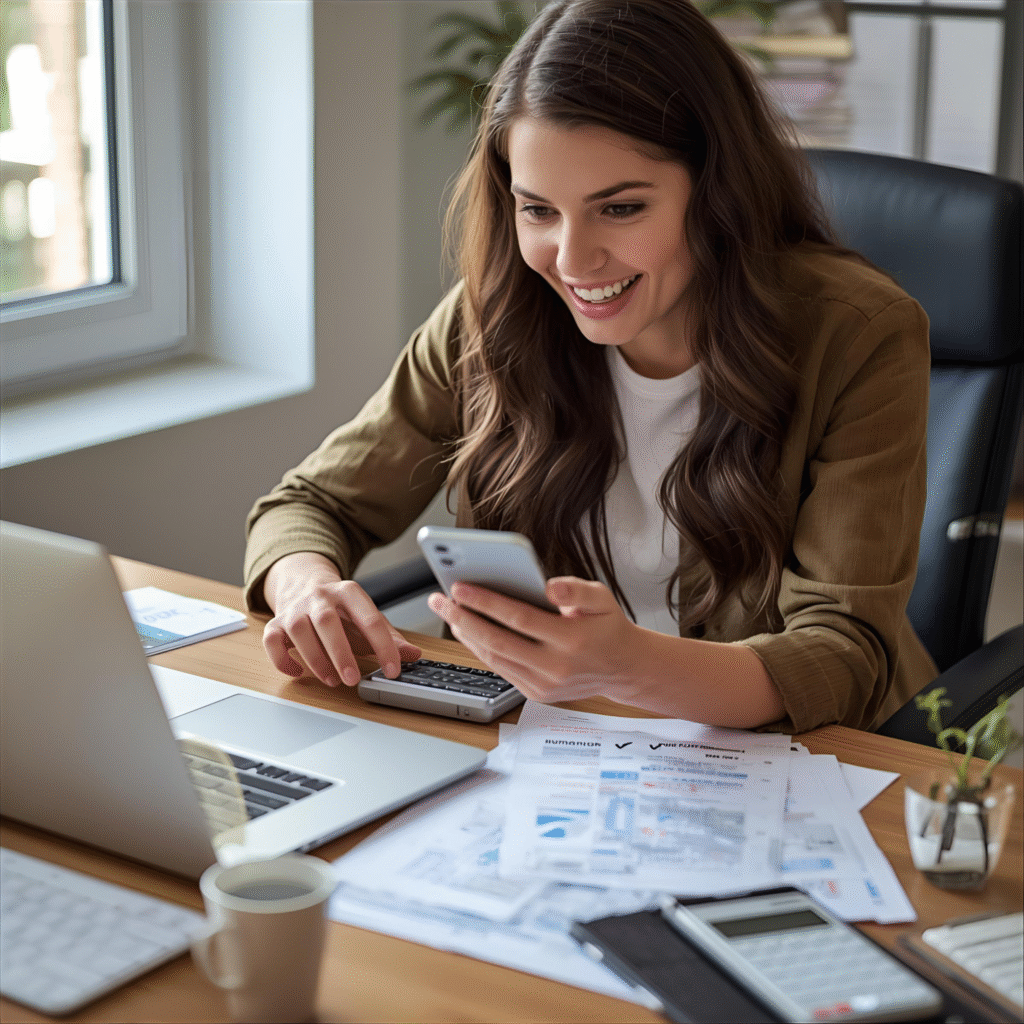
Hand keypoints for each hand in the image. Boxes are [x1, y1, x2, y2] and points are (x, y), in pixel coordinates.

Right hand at [261, 552, 420, 686]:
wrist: (303, 583)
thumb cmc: (340, 610)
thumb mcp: (366, 618)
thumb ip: (389, 637)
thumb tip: (414, 655)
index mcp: (348, 592)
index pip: (370, 618)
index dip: (383, 646)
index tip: (392, 670)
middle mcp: (319, 596)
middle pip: (327, 621)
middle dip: (341, 653)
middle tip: (353, 679)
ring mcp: (295, 608)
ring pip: (299, 630)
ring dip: (315, 659)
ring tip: (332, 680)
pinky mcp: (276, 622)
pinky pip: (271, 640)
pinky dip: (282, 660)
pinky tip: (298, 672)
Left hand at [427, 576, 644, 702]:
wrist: (622, 667)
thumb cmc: (607, 626)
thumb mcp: (602, 598)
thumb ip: (576, 589)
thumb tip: (549, 586)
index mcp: (572, 640)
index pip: (519, 618)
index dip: (486, 602)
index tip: (459, 587)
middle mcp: (556, 667)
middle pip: (498, 641)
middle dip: (463, 618)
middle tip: (439, 599)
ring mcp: (544, 685)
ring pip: (494, 658)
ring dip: (465, 634)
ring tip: (447, 610)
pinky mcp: (536, 694)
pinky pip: (500, 669)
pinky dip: (479, 648)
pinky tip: (465, 629)